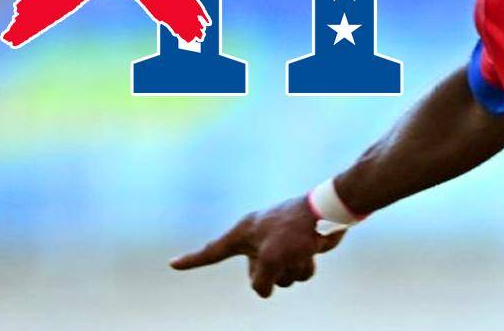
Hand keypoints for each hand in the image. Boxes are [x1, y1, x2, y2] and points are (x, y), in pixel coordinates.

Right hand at [169, 196, 344, 297]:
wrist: (330, 214)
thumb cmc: (295, 231)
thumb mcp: (271, 260)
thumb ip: (260, 281)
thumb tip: (264, 290)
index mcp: (244, 233)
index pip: (212, 252)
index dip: (192, 261)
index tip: (173, 264)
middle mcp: (258, 239)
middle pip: (255, 276)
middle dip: (272, 274)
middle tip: (283, 255)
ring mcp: (278, 245)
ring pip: (280, 277)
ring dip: (293, 270)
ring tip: (301, 251)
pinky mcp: (297, 249)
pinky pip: (297, 272)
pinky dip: (306, 267)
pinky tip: (313, 252)